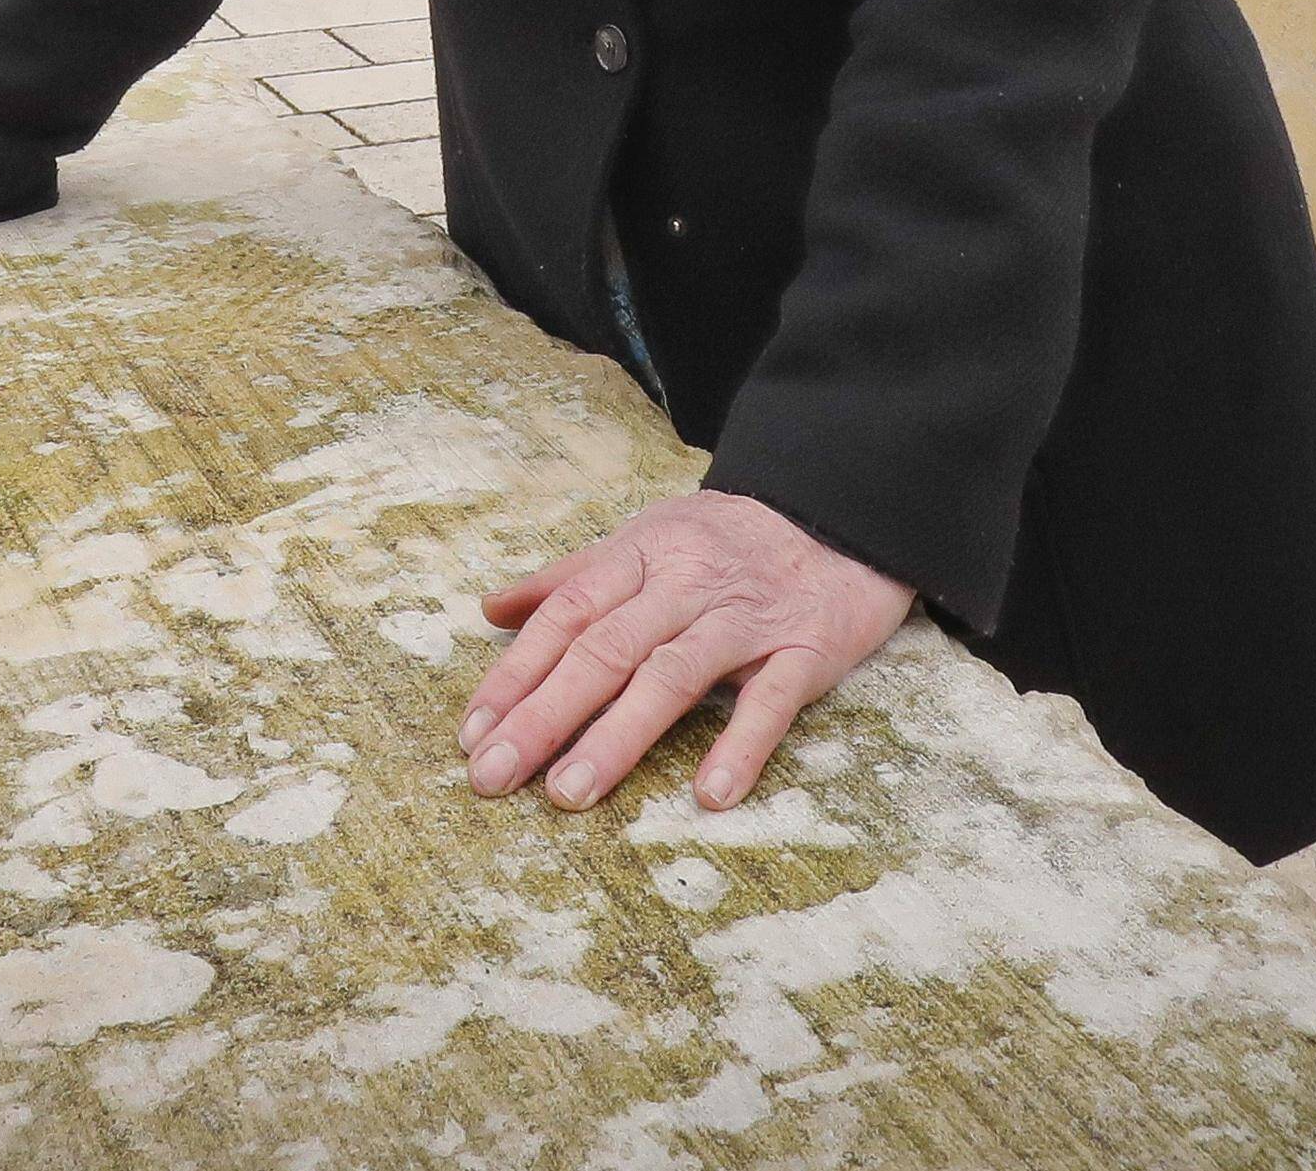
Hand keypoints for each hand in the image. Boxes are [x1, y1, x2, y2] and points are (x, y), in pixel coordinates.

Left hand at [462, 490, 914, 814]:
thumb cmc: (726, 543)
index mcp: (641, 555)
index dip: (516, 673)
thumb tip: (491, 608)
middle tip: (493, 775)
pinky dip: (741, 746)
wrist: (842, 519)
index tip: (472, 731)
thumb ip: (570, 578)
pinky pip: (771, 701)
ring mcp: (746, 618)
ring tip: (570, 793)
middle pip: (606, 647)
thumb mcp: (645, 540)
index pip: (566, 614)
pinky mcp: (805, 650)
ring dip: (618, 736)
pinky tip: (710, 795)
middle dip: (543, 715)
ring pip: (674, 675)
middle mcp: (686, 583)